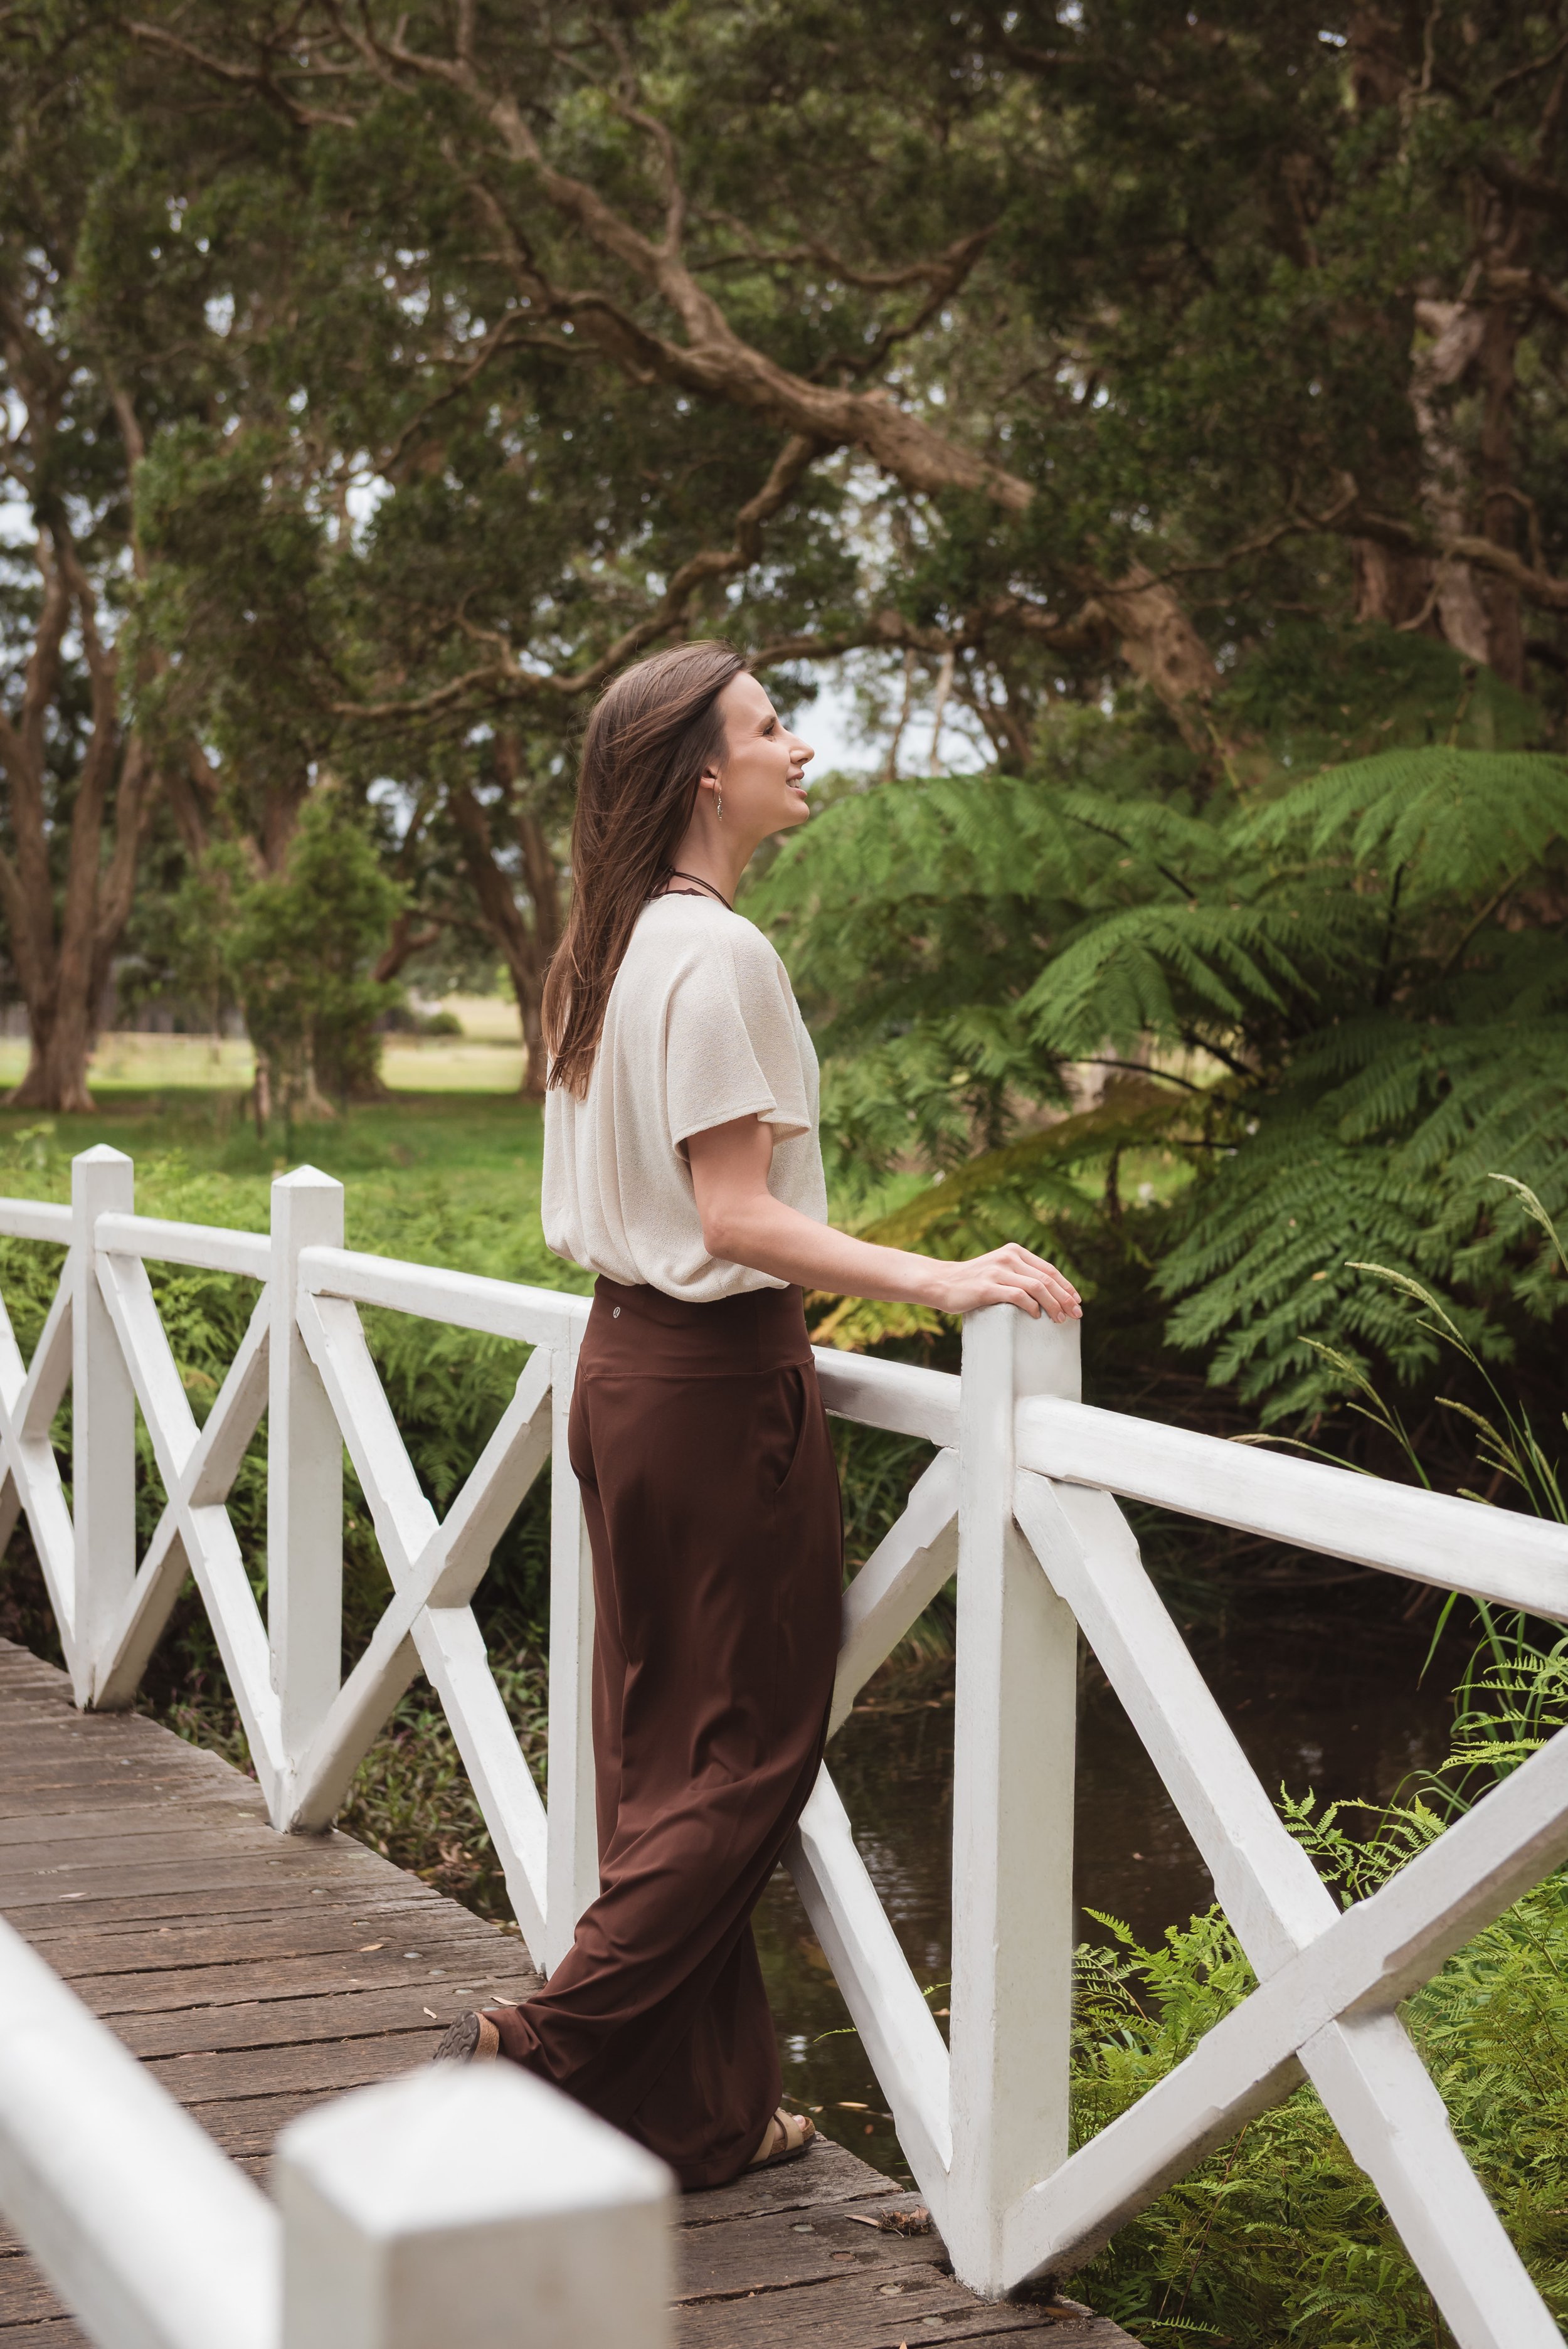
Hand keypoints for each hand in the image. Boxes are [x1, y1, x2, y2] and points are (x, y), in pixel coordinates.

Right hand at [923, 1244, 1082, 1322]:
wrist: (941, 1282)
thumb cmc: (972, 1282)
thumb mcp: (998, 1270)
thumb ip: (1018, 1274)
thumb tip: (1046, 1294)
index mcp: (1014, 1252)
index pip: (1049, 1269)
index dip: (1066, 1286)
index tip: (1077, 1301)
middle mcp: (1008, 1258)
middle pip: (1046, 1279)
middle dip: (1065, 1298)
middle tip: (1076, 1314)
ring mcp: (997, 1271)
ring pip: (1036, 1287)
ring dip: (1053, 1304)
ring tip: (1060, 1319)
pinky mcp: (987, 1287)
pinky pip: (1017, 1296)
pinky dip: (1031, 1307)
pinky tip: (1037, 1316)